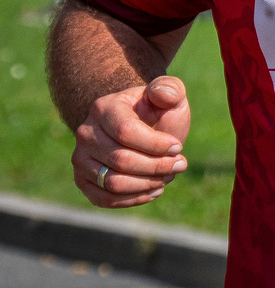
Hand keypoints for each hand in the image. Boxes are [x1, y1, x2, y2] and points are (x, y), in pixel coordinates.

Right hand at [71, 76, 189, 207]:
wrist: (140, 126)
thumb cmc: (156, 110)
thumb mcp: (169, 93)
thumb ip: (170, 88)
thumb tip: (162, 95)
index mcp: (103, 107)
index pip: (126, 132)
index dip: (156, 144)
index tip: (178, 146)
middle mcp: (85, 133)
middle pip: (121, 160)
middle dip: (157, 166)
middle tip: (180, 164)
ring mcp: (80, 158)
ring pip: (113, 183)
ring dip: (147, 184)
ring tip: (169, 176)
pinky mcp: (83, 180)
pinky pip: (104, 199)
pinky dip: (133, 199)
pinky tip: (155, 190)